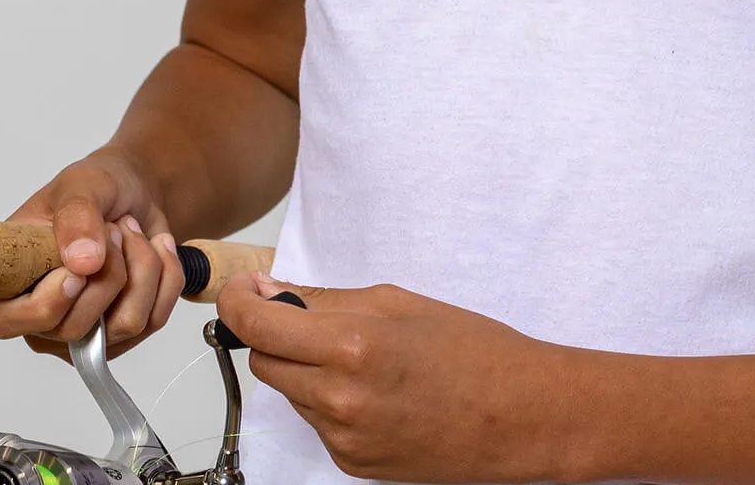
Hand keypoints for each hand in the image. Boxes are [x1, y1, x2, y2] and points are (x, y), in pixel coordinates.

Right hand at [0, 148, 184, 360]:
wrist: (135, 193)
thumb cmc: (95, 188)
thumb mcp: (81, 184)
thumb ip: (77, 216)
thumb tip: (82, 262)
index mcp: (6, 283)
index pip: (6, 322)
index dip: (44, 304)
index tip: (76, 271)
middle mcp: (38, 319)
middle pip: (76, 327)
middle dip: (110, 268)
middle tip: (114, 229)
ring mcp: (82, 332)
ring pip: (125, 324)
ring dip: (143, 267)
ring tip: (132, 233)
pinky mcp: (122, 333)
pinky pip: (156, 318)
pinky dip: (167, 274)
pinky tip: (155, 247)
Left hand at [216, 271, 578, 482]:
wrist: (518, 415)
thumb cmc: (474, 350)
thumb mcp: (400, 302)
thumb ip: (328, 300)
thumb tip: (273, 292)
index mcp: (351, 346)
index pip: (258, 325)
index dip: (236, 302)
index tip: (239, 289)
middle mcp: (338, 398)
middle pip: (264, 361)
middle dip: (273, 333)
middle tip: (304, 312)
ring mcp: (342, 438)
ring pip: (291, 392)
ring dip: (304, 367)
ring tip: (360, 353)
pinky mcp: (352, 464)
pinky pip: (318, 421)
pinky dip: (330, 399)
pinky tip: (374, 387)